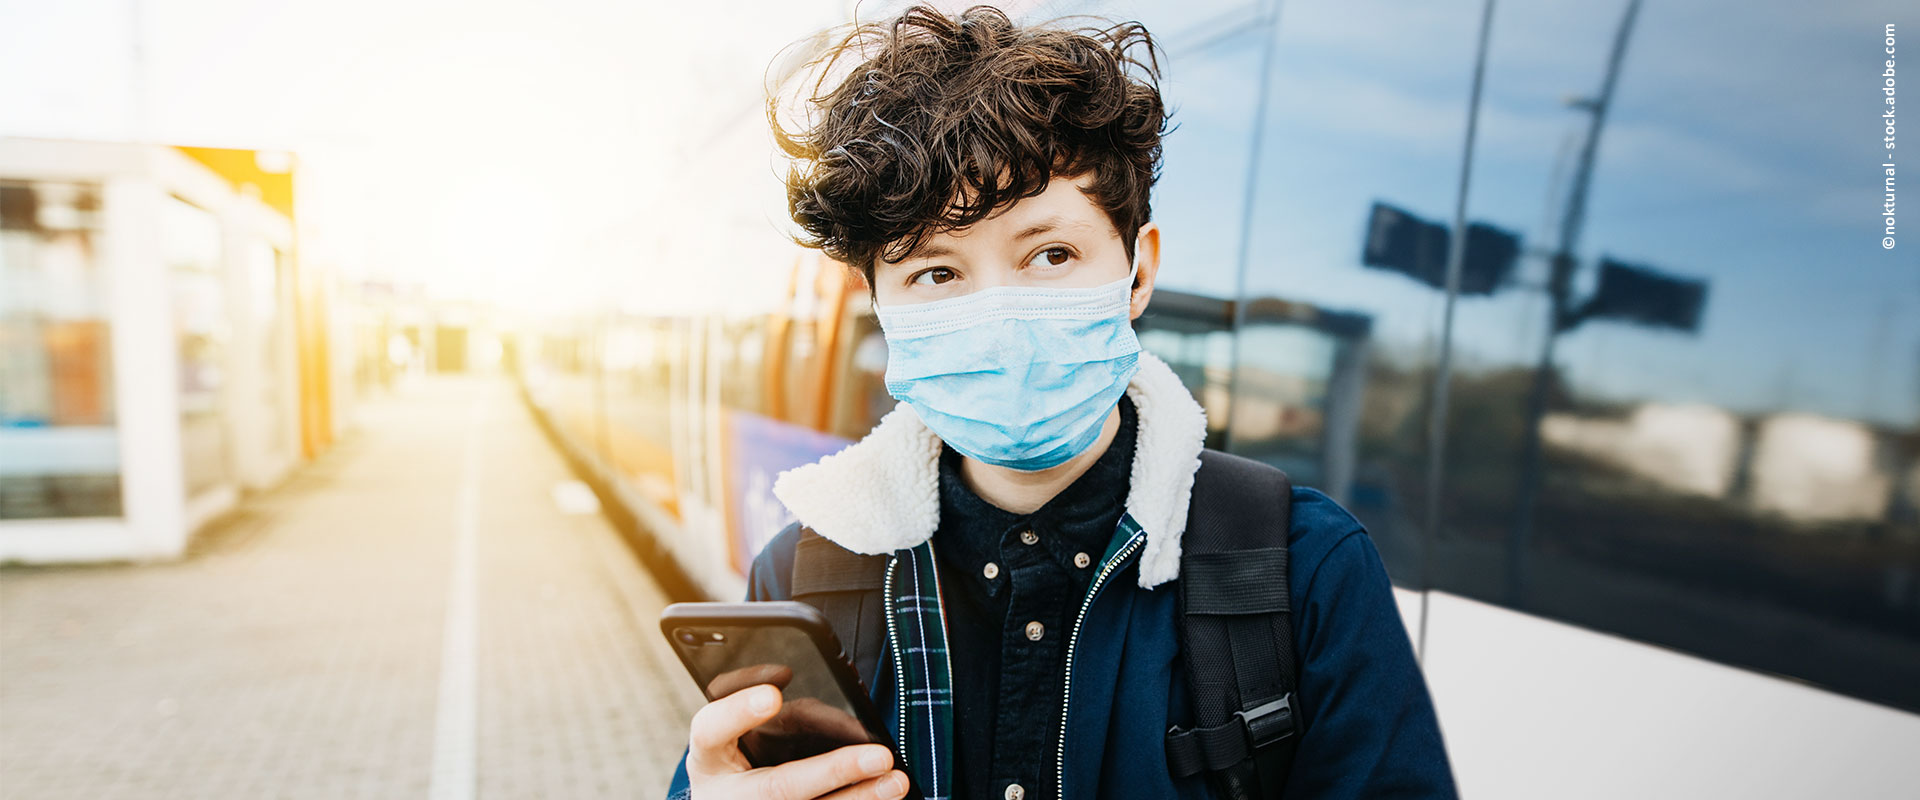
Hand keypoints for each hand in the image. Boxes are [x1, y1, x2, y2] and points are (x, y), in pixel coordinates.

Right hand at [687, 683, 910, 799]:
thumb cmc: (738, 761)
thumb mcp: (740, 736)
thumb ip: (781, 718)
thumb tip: (848, 725)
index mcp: (708, 759)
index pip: (710, 730)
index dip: (738, 713)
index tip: (774, 695)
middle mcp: (726, 795)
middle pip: (779, 787)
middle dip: (833, 771)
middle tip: (879, 755)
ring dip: (859, 799)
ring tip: (896, 781)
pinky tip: (884, 799)